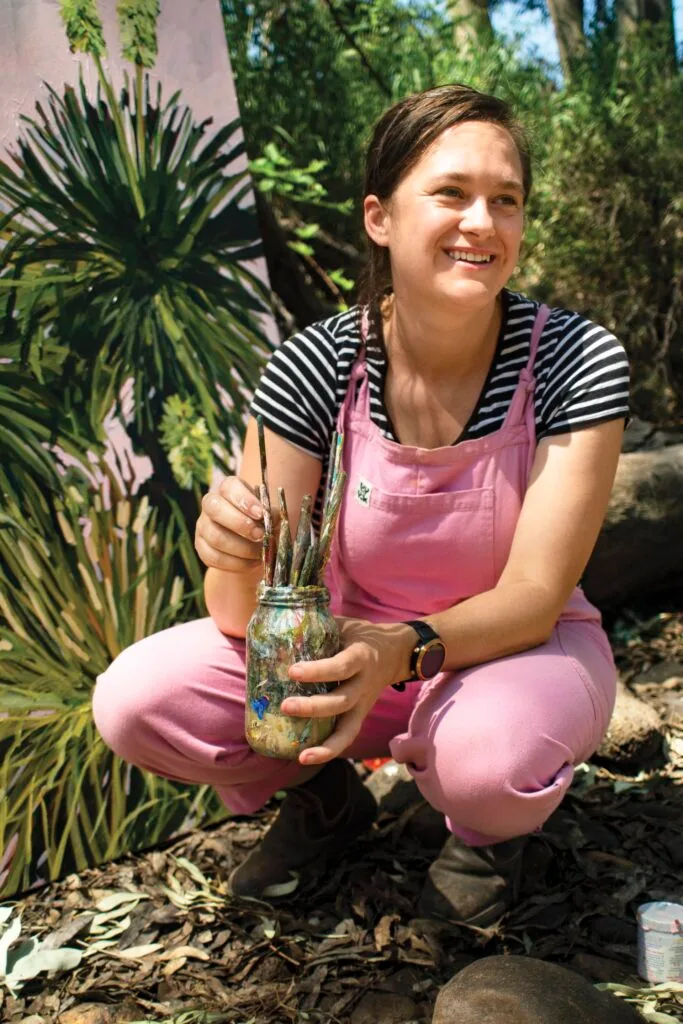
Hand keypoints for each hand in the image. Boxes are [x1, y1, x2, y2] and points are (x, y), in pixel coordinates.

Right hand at [194, 476, 263, 574]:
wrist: (252, 547)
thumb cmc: (262, 525)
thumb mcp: (271, 516)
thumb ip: (272, 514)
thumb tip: (270, 516)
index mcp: (229, 490)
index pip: (229, 487)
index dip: (244, 499)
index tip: (261, 513)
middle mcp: (211, 504)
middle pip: (215, 508)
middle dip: (240, 524)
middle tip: (260, 535)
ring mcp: (203, 526)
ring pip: (215, 536)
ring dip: (242, 548)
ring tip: (260, 553)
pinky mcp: (201, 547)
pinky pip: (214, 557)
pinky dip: (236, 563)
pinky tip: (251, 563)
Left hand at [281, 617, 414, 765]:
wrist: (396, 652)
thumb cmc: (360, 636)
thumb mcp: (343, 625)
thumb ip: (317, 626)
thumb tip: (281, 622)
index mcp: (360, 657)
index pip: (340, 667)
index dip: (318, 671)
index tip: (292, 671)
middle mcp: (364, 684)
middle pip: (342, 701)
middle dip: (314, 707)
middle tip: (285, 706)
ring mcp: (364, 704)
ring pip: (348, 728)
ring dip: (324, 743)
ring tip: (299, 752)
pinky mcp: (359, 716)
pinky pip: (346, 737)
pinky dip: (328, 751)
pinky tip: (305, 758)